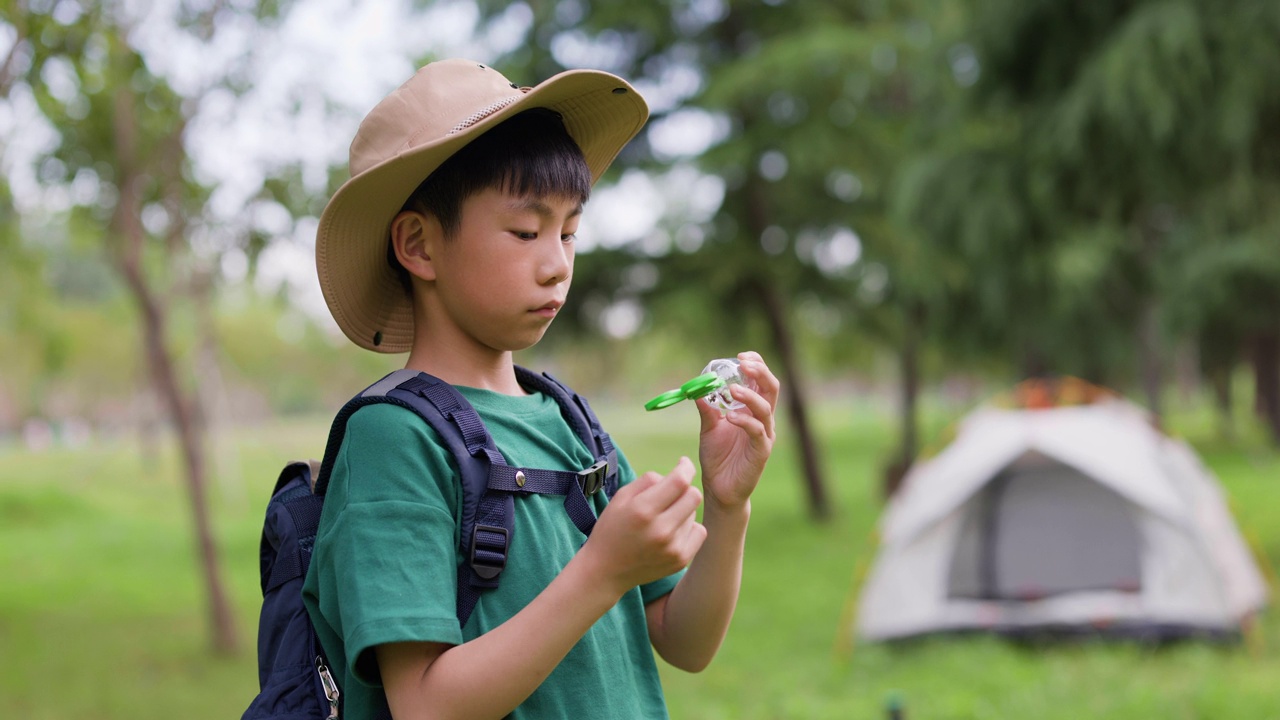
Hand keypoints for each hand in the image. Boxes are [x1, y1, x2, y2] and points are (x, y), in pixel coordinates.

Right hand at [581, 457, 706, 595]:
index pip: (679, 481)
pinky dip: (689, 527)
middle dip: (685, 488)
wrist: (605, 571)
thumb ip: (648, 480)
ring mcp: (673, 548)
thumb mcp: (621, 497)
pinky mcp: (680, 560)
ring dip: (682, 510)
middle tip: (672, 492)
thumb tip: (675, 473)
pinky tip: (672, 532)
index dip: (685, 467)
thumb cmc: (611, 529)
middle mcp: (660, 530)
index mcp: (643, 510)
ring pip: (694, 513)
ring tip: (663, 518)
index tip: (683, 464)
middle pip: (694, 496)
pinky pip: (699, 531)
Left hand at [695, 351, 778, 511]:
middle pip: (771, 388)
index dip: (756, 365)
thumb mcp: (709, 428)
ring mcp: (765, 435)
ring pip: (765, 408)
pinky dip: (745, 421)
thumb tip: (696, 389)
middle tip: (743, 364)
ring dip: (749, 396)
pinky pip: (758, 432)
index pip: (761, 381)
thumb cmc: (718, 457)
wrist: (720, 488)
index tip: (740, 356)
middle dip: (759, 372)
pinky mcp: (761, 451)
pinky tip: (730, 417)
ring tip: (732, 391)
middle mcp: (763, 419)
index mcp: (753, 410)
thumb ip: (707, 409)